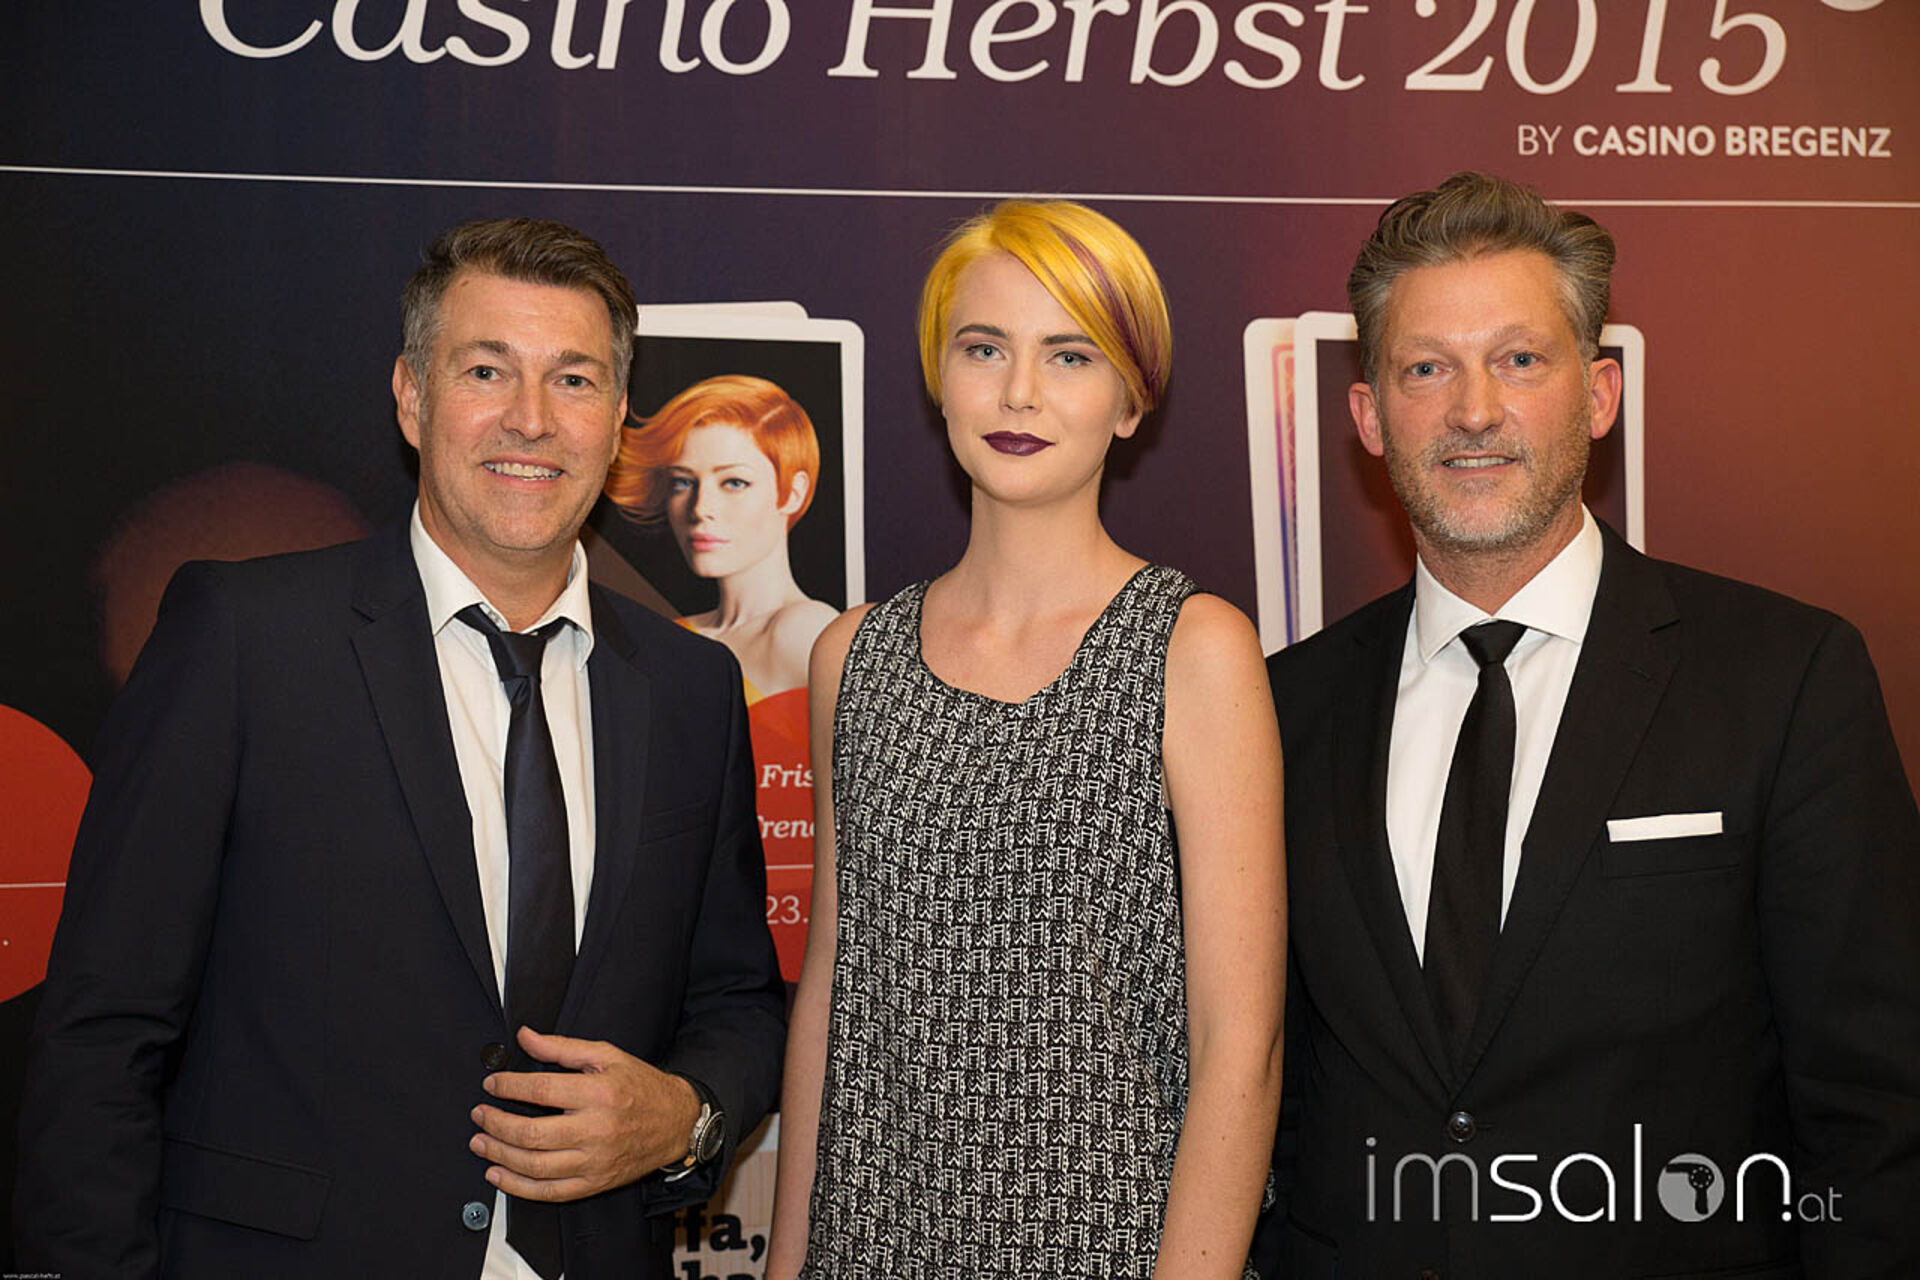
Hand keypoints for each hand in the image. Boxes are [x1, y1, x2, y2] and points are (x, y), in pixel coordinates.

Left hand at [469, 1025, 701, 1201]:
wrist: (676, 1122)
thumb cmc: (640, 1086)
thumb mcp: (607, 1055)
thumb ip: (562, 1046)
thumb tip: (525, 1036)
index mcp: (599, 1093)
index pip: (541, 1090)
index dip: (509, 1086)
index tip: (492, 1084)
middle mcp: (596, 1130)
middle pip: (531, 1133)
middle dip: (496, 1123)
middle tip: (479, 1114)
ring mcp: (595, 1161)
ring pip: (535, 1166)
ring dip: (499, 1155)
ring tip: (480, 1142)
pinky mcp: (594, 1183)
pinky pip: (549, 1192)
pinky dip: (517, 1187)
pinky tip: (498, 1175)